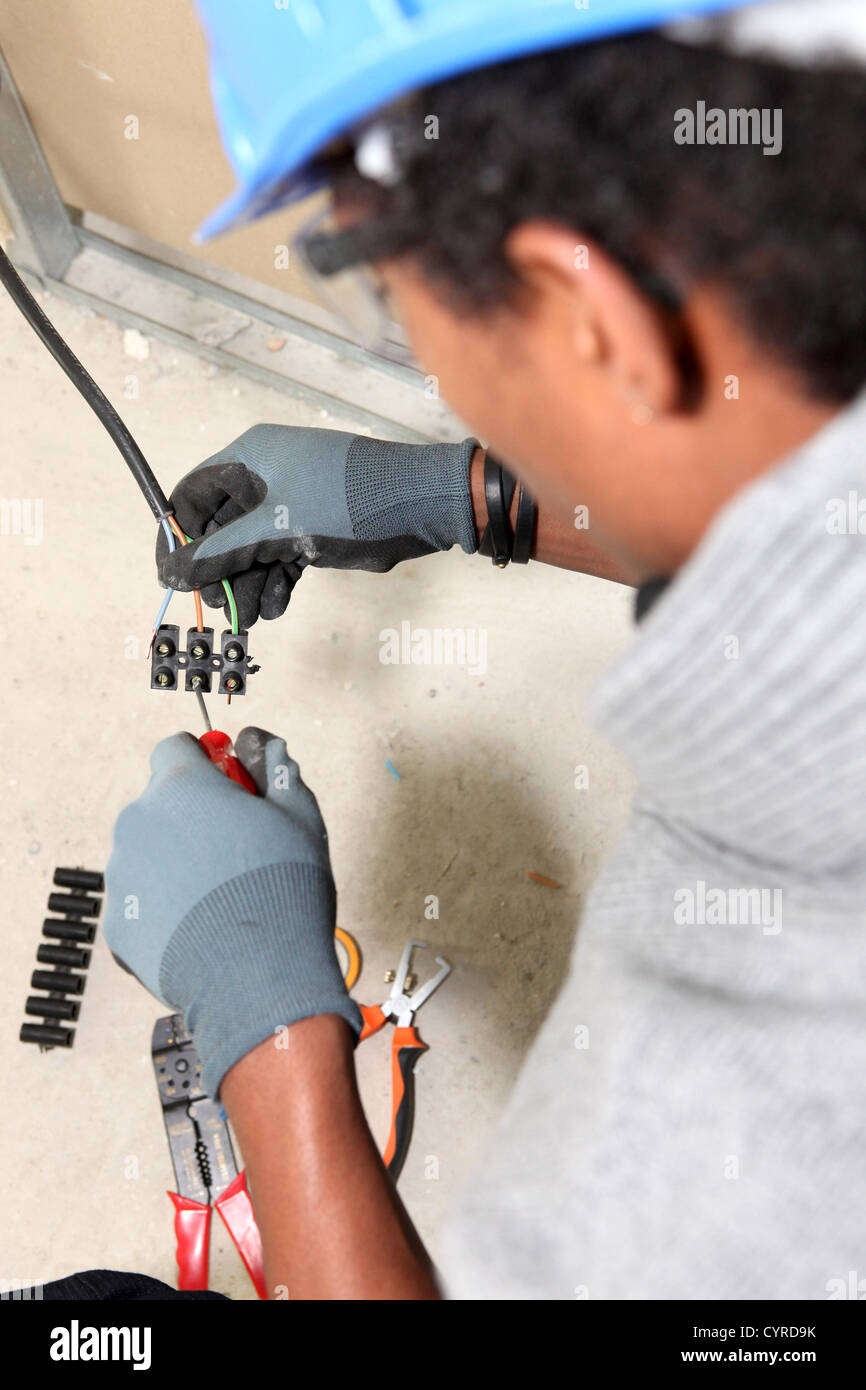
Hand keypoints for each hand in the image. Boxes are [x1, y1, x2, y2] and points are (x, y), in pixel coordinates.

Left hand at [104, 727, 360, 1095]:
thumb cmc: (282, 893)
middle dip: (193, 817)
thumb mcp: (301, 816)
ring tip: (223, 896)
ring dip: (177, 864)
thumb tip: (263, 744)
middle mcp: (139, 824)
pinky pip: (141, 904)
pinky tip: (204, 928)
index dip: (207, 763)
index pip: (177, 747)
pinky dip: (166, 910)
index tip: (230, 784)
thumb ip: (277, 768)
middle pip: (161, 804)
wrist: (259, 980)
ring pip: (149, 854)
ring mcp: (122, 876)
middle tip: (237, 847)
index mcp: (181, 787)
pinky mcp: (119, 925)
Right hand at [157, 424, 478, 627]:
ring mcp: (292, 502)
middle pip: (222, 528)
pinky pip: (281, 556)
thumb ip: (221, 553)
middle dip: (219, 571)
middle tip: (219, 608)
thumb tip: (173, 573)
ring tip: (250, 618)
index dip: (178, 535)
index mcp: (250, 458)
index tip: (169, 575)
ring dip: (248, 584)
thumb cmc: (345, 503)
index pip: (193, 494)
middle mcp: (267, 476)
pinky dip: (276, 582)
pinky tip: (276, 607)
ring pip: (253, 548)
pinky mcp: (314, 527)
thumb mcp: (276, 530)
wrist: (418, 506)